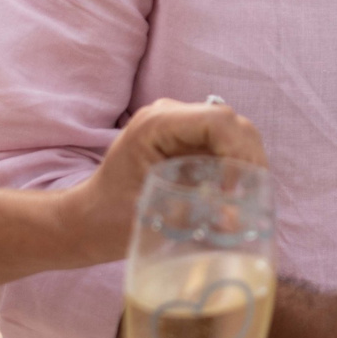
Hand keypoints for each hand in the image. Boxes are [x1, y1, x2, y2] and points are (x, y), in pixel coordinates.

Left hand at [0, 100, 267, 280]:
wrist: (85, 222)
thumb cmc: (107, 220)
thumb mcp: (151, 217)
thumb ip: (194, 215)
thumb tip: (236, 221)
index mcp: (156, 125)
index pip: (218, 121)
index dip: (238, 153)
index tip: (235, 191)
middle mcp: (168, 115)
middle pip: (231, 122)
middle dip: (248, 158)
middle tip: (251, 197)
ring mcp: (177, 126)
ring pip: (232, 132)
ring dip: (244, 163)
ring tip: (244, 198)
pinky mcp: (183, 140)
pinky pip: (222, 145)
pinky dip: (234, 167)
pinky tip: (232, 194)